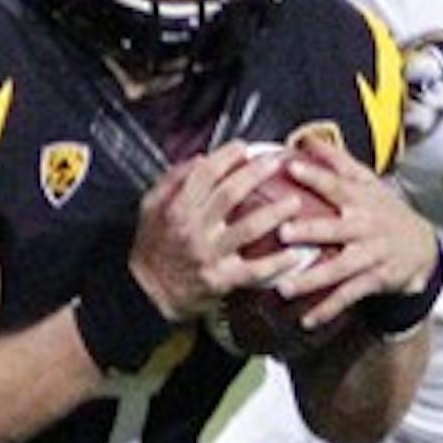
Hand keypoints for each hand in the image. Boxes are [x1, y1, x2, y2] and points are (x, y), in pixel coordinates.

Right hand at [127, 141, 305, 321]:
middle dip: (256, 174)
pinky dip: (277, 263)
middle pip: (231, 195)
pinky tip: (295, 254)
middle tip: (276, 162)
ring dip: (275, 213)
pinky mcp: (222, 280)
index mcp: (176, 208)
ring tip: (295, 202)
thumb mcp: (149, 207)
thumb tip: (201, 157)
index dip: (226, 157)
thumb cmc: (151, 247)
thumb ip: (172, 179)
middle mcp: (194, 229)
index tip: (244, 147)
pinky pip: (255, 270)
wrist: (146, 294)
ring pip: (248, 229)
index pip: (204, 174)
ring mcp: (210, 255)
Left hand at [272, 136, 439, 329]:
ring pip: (339, 269)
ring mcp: (370, 255)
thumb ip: (336, 160)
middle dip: (310, 230)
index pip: (335, 183)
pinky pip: (348, 296)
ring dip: (312, 280)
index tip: (290, 167)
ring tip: (284, 288)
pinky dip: (328, 309)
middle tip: (284, 232)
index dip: (314, 174)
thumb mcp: (367, 181)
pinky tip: (305, 319)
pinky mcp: (375, 280)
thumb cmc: (383, 209)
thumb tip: (305, 137)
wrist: (422, 247)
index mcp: (360, 199)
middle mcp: (365, 226)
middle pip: (335, 228)